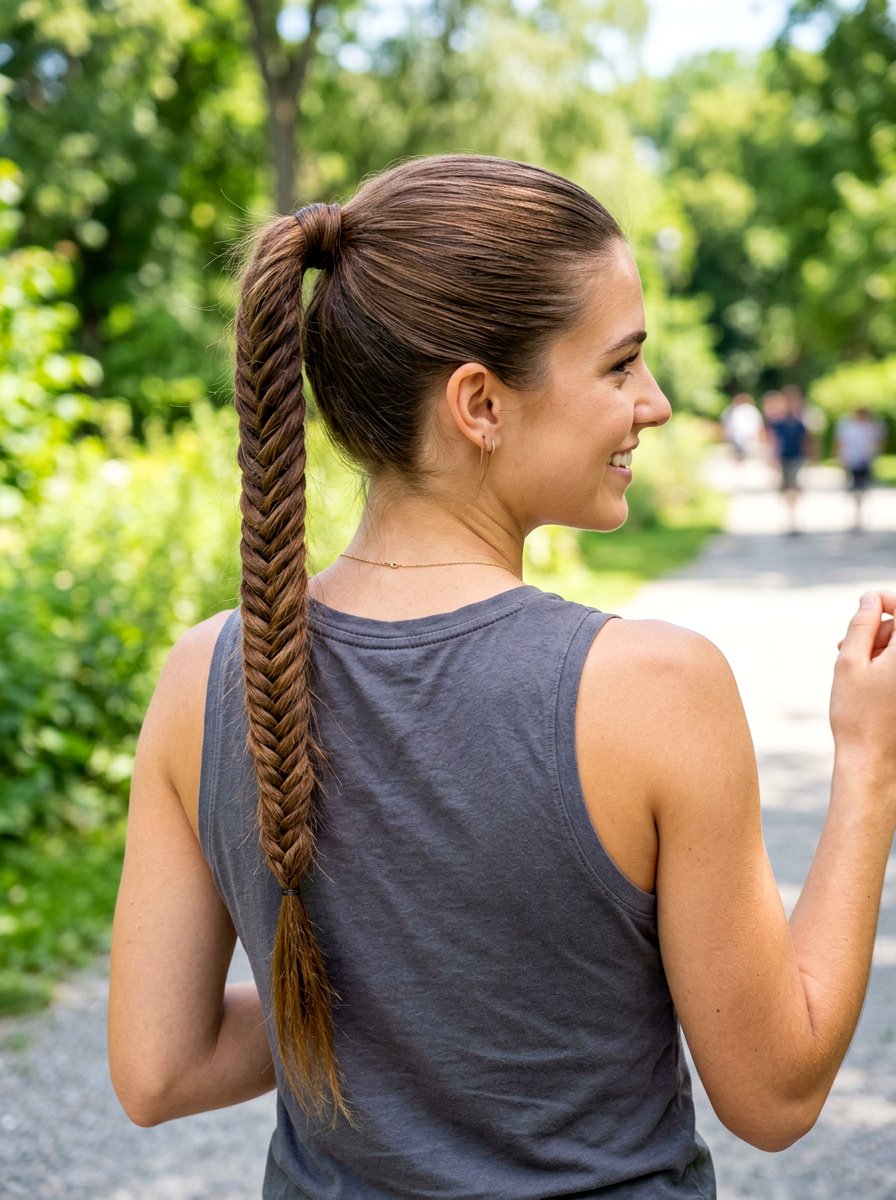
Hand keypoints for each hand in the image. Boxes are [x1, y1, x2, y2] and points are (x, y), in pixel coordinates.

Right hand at [830, 591, 895, 773]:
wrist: (870, 760)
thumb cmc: (857, 713)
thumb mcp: (850, 662)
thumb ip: (861, 624)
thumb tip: (870, 598)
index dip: (885, 599)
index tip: (863, 604)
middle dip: (875, 630)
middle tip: (844, 648)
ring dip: (877, 649)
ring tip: (850, 668)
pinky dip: (884, 665)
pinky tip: (864, 679)